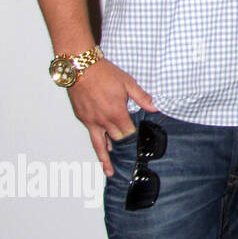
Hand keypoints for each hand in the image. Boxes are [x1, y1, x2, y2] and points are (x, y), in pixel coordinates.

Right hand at [66, 59, 156, 176]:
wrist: (80, 68)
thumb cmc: (104, 73)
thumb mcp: (128, 83)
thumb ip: (142, 98)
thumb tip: (155, 108)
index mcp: (116, 113)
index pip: (128, 132)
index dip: (134, 139)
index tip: (140, 145)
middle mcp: (102, 120)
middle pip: (115, 139)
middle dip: (123, 147)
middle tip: (129, 160)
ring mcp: (90, 120)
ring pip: (99, 144)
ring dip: (105, 158)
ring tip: (109, 170)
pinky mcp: (82, 118)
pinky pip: (91, 135)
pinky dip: (97, 143)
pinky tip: (102, 148)